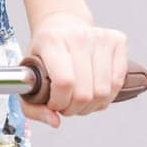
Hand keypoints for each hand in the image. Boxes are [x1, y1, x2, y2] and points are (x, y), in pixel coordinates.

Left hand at [21, 11, 128, 127]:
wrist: (61, 24)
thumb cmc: (44, 53)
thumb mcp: (27, 75)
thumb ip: (31, 106)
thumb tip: (55, 122)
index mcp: (51, 41)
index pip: (64, 83)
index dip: (60, 102)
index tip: (53, 103)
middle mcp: (78, 36)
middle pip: (85, 92)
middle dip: (74, 108)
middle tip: (67, 104)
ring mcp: (100, 37)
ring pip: (104, 92)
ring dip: (91, 105)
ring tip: (80, 98)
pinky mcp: (118, 41)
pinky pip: (118, 82)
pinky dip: (107, 96)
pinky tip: (94, 90)